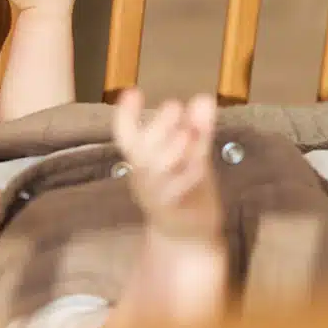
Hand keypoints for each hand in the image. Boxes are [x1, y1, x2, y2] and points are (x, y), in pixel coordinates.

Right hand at [111, 89, 221, 241]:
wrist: (186, 236)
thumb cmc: (185, 188)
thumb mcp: (192, 155)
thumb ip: (197, 128)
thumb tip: (202, 97)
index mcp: (142, 158)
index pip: (125, 134)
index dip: (125, 114)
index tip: (133, 92)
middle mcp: (143, 174)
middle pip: (141, 149)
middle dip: (157, 126)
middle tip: (174, 104)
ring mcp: (155, 193)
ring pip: (156, 170)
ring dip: (171, 150)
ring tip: (188, 133)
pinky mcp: (172, 210)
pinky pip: (176, 193)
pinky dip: (187, 176)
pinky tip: (201, 163)